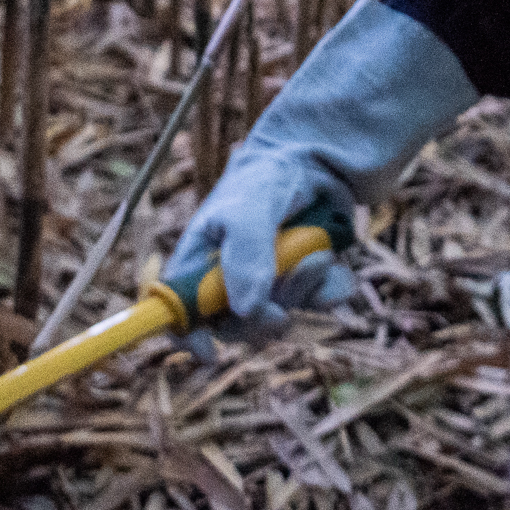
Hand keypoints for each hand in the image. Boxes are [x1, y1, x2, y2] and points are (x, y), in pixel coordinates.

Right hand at [158, 0, 475, 352]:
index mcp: (198, 260)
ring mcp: (270, 283)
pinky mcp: (307, 282)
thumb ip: (246, 255)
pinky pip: (319, 306)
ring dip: (302, 294)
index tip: (208, 351)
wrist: (327, 159)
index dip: (185, 337)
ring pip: (282, 318)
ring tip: (314, 255)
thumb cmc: (272, 175)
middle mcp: (230, 279)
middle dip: (261, 319)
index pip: (177, 311)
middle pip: (234, 328)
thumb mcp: (252, 207)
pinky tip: (332, 257)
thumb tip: (246, 310)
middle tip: (280, 305)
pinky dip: (330, 287)